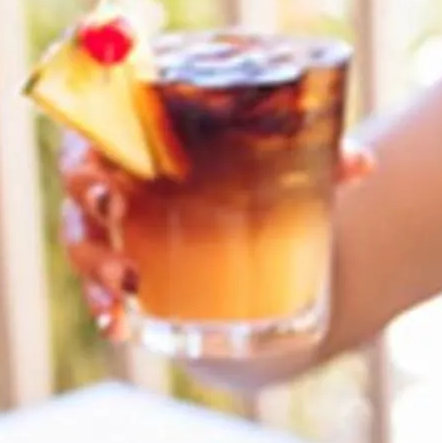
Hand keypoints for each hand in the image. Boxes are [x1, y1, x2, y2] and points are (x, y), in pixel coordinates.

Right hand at [57, 130, 375, 352]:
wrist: (248, 220)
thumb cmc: (251, 169)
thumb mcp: (285, 160)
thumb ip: (319, 156)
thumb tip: (363, 162)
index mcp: (142, 129)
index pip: (98, 115)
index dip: (89, 121)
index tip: (108, 135)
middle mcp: (114, 173)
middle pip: (78, 179)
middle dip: (87, 196)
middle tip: (111, 208)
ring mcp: (111, 224)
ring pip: (81, 239)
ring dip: (96, 264)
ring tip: (128, 288)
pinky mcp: (119, 266)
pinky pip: (96, 286)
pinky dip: (104, 307)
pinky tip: (119, 327)